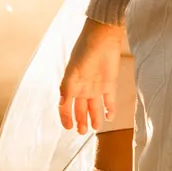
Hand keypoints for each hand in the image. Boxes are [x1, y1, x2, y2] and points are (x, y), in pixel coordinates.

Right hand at [59, 18, 124, 133]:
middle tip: (81, 132)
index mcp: (72, 84)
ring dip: (94, 117)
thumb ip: (67, 87)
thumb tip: (62, 103)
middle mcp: (83, 87)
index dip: (65, 116)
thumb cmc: (84, 52)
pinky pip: (109, 100)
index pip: (66, 104)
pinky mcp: (110, 83)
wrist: (103, 38)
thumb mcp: (73, 70)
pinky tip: (110, 117)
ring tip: (95, 128)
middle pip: (80, 108)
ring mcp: (97, 86)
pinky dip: (109, 109)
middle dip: (80, 120)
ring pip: (94, 106)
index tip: (68, 127)